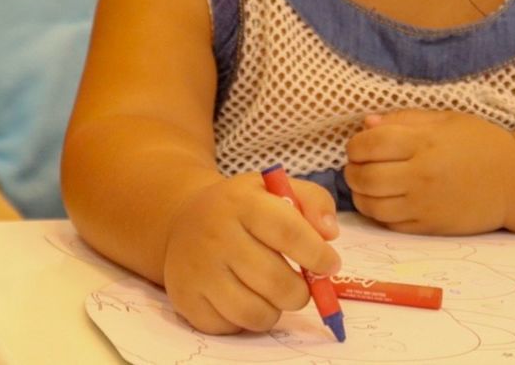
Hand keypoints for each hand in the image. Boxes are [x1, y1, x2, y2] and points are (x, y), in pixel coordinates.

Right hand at [162, 173, 339, 334]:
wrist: (184, 219)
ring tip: (276, 292)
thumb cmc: (242, 206)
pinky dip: (249, 319)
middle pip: (275, 281)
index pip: (288, 233)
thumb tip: (330, 234)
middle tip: (305, 286)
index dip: (317, 254)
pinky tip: (248, 296)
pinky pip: (232, 326)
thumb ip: (313, 201)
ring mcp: (198, 271)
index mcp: (242, 202)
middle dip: (302, 291)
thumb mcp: (275, 188)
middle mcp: (216, 235)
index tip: (330, 265)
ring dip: (277, 309)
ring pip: (256, 312)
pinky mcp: (187, 300)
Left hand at [344, 110, 514, 234]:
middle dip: (352, 170)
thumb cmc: (479, 143)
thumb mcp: (445, 119)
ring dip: (360, 194)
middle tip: (357, 165)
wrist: (514, 181)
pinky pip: (389, 224)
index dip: (355, 144)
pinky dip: (377, 212)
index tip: (360, 144)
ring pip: (371, 205)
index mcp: (425, 142)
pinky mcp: (429, 227)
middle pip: (365, 177)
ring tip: (366, 184)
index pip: (370, 144)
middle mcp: (421, 175)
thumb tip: (366, 124)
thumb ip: (405, 119)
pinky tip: (383, 200)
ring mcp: (424, 205)